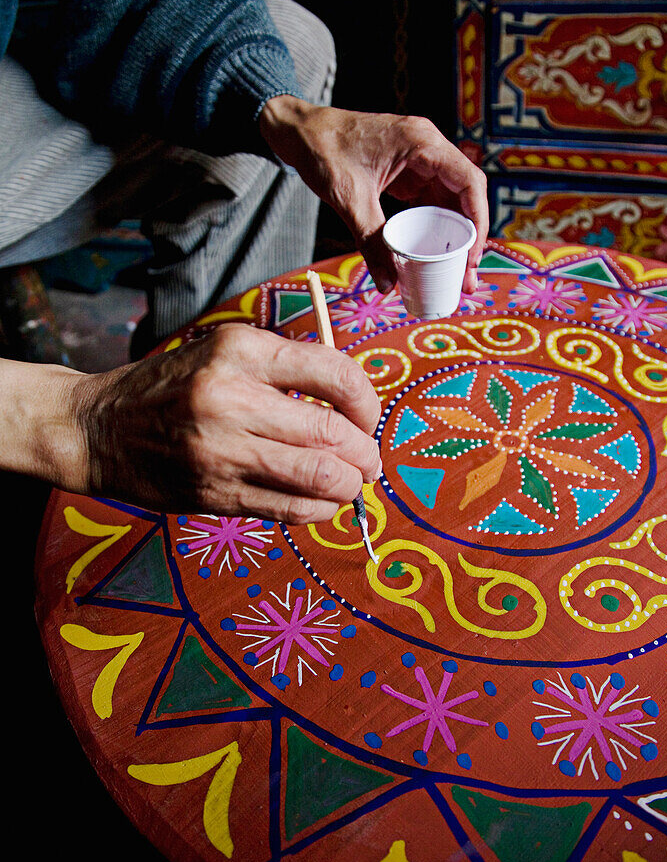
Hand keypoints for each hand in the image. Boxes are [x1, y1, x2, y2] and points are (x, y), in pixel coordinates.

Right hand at [3, 325, 381, 521]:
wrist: (100, 428)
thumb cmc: (171, 386)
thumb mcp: (223, 352)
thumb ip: (283, 369)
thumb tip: (353, 403)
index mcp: (241, 351)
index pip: (335, 373)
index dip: (368, 401)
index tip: (369, 416)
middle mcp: (232, 399)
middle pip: (333, 434)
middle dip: (367, 454)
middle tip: (370, 461)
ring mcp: (223, 451)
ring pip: (320, 478)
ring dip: (351, 487)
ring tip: (353, 485)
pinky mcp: (215, 494)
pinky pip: (290, 509)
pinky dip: (321, 510)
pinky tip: (322, 503)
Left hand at [259, 96, 488, 294]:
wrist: (299, 131)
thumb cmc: (322, 151)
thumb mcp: (349, 199)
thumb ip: (371, 241)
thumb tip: (387, 284)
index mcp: (422, 143)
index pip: (469, 182)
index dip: (478, 222)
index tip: (472, 257)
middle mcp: (428, 147)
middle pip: (465, 196)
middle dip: (469, 238)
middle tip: (466, 278)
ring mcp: (419, 159)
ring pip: (450, 201)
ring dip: (454, 236)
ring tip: (455, 274)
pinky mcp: (408, 171)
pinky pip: (430, 201)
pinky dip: (434, 228)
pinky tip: (434, 254)